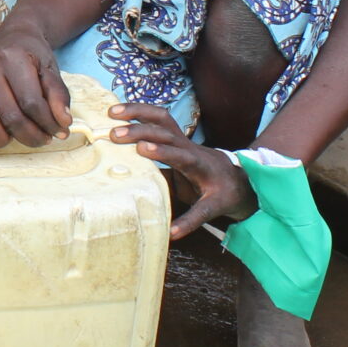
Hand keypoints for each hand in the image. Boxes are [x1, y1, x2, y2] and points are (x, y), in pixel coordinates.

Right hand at [0, 31, 71, 150]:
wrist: (11, 40)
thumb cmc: (32, 56)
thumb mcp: (51, 69)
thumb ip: (58, 94)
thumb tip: (63, 123)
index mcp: (11, 60)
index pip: (31, 102)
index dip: (48, 122)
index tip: (61, 130)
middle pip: (9, 115)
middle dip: (32, 135)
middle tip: (46, 138)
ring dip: (3, 139)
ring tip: (20, 138)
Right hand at [110, 106, 257, 239]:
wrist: (236, 177)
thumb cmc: (223, 193)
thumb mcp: (212, 208)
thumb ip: (192, 220)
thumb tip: (171, 234)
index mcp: (198, 165)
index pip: (180, 155)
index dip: (162, 151)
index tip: (142, 148)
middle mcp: (189, 147)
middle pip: (166, 132)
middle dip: (140, 130)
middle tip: (114, 134)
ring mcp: (182, 139)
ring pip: (161, 117)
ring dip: (137, 112)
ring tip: (112, 111)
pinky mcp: (175, 137)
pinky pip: (157, 119)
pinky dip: (138, 112)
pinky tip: (118, 111)